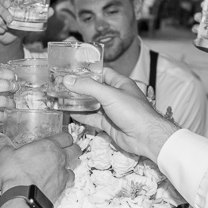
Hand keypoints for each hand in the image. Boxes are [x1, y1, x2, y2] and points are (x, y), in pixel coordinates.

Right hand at [0, 0, 52, 45]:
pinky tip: (1, 32)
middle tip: (10, 20)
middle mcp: (0, 7)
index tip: (9, 3)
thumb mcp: (31, 20)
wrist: (13, 38)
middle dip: (4, 12)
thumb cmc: (22, 25)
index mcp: (9, 3)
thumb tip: (52, 10)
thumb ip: (41, 14)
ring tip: (6, 27)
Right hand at [0, 132, 80, 201]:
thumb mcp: (6, 155)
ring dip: (69, 166)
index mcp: (49, 146)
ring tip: (60, 167)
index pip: (66, 136)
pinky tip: (57, 182)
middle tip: (66, 150)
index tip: (62, 137)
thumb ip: (3, 145)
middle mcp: (59, 159)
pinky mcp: (61, 188)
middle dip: (72, 149)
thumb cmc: (17, 174)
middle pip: (75, 150)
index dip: (65, 137)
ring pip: (74, 167)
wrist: (24, 197)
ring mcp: (62, 174)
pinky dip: (64, 181)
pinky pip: (68, 182)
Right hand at [63, 68, 178, 161]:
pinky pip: (92, 118)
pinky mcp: (109, 124)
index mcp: (120, 83)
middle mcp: (116, 95)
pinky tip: (70, 113)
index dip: (88, 71)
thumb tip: (68, 80)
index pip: (102, 72)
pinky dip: (82, 116)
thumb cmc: (133, 111)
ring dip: (79, 102)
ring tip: (62, 98)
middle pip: (94, 89)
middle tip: (62, 86)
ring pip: (92, 104)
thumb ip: (88, 87)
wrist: (145, 137)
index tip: (71, 71)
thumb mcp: (109, 95)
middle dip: (80, 88)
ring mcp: (112, 110)